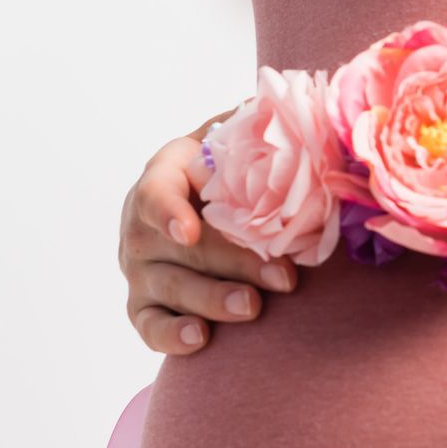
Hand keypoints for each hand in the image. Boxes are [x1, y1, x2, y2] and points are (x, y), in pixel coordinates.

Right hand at [120, 120, 299, 354]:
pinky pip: (149, 327)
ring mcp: (140, 268)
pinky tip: (202, 340)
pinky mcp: (143, 304)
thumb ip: (259, 125)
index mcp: (163, 174)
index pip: (155, 193)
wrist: (205, 204)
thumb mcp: (236, 140)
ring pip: (169, 289)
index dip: (169, 212)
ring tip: (253, 308)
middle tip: (281, 277)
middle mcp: (141, 224)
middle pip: (179, 250)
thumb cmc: (231, 170)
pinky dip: (172, 336)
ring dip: (212, 300)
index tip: (191, 230)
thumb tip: (306, 108)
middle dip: (231, 264)